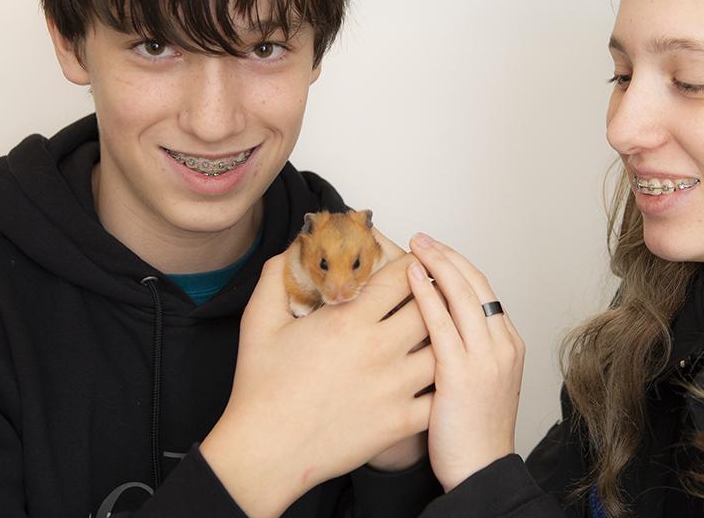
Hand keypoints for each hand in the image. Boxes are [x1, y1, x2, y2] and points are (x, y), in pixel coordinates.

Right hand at [200, 248, 432, 517]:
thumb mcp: (258, 321)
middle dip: (433, 295)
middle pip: (430, 308)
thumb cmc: (261, 389)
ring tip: (440, 331)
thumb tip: (292, 250)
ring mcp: (394, 387)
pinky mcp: (400, 422)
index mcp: (349, 321)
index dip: (410, 264)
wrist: (266, 453)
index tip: (411, 263)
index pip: (400, 277)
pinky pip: (440, 396)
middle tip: (433, 292)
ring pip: (442, 349)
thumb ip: (275, 277)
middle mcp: (379, 350)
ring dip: (443, 337)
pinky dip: (445, 383)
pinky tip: (439, 375)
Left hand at [406, 233, 524, 491]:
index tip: (435, 251)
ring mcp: (485, 357)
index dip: (458, 265)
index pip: (484, 290)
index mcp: (508, 343)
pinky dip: (426, 295)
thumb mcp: (481, 381)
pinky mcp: (461, 373)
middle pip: (476, 284)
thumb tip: (439, 321)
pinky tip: (410, 278)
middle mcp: (502, 344)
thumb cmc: (472, 431)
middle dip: (447, 255)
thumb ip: (467, 348)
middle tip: (421, 237)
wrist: (480, 470)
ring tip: (414, 246)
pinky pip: (441, 323)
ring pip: (462, 295)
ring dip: (436, 264)